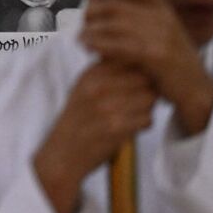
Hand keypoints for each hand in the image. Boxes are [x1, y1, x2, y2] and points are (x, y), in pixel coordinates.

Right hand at [33, 60, 156, 212]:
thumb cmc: (78, 121)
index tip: (139, 83)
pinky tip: (131, 128)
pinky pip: (147, 119)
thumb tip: (138, 58)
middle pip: (144, 78)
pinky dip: (144, 125)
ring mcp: (106, 106)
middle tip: (141, 101)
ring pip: (149, 98)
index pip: (129, 59)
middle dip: (149, 89)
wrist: (63, 155)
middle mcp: (97, 86)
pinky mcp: (115, 127)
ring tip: (135, 114)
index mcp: (90, 74)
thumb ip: (105, 71)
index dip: (141, 71)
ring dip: (148, 108)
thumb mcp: (83, 88)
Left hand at [79, 0, 212, 135]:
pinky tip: (89, 48)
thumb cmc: (170, 61)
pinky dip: (100, 44)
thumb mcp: (160, 32)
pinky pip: (120, 45)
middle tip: (82, 21)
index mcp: (164, 8)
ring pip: (115, 25)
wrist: (196, 88)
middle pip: (118, 5)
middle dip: (95, 11)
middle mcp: (164, 17)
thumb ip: (138, 19)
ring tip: (80, 38)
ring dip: (92, 30)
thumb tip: (100, 4)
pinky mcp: (156, 55)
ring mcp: (162, 35)